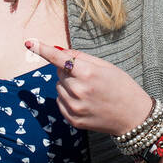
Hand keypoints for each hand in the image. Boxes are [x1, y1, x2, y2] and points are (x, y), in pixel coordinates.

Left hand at [25, 38, 152, 136]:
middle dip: (69, 71)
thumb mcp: (106, 66)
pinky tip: (85, 102)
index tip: (29, 43)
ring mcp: (75, 107)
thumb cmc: (122, 87)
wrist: (134, 117)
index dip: (43, 50)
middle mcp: (78, 91)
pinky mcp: (73, 119)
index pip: (59, 59)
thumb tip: (59, 51)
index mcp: (88, 74)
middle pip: (59, 72)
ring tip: (89, 91)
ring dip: (68, 85)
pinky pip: (60, 101)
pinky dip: (68, 98)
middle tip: (88, 76)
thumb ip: (81, 58)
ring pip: (58, 87)